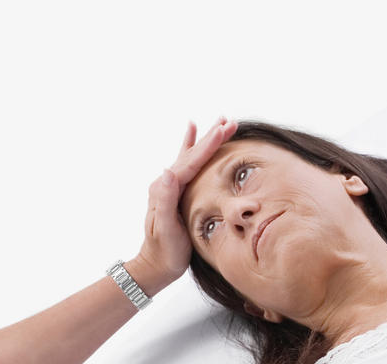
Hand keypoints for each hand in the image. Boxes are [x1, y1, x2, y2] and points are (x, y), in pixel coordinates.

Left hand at [127, 117, 237, 295]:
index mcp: (165, 189)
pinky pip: (187, 165)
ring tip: (220, 122)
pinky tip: (192, 135)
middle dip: (211, 137)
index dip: (208, 145)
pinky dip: (191, 148)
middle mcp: (166, 183)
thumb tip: (166, 172)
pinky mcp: (176, 192)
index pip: (190, 161)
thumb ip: (165, 200)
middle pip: (192, 154)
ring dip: (206, 139)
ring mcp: (170, 186)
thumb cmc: (164, 251)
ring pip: (192, 156)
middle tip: (230, 121)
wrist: (156, 265)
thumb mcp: (166, 229)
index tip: (224, 129)